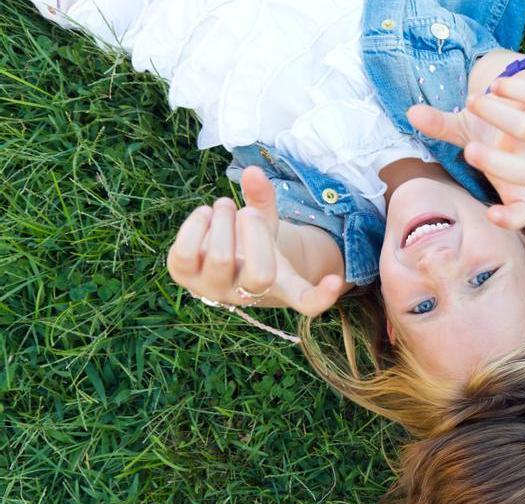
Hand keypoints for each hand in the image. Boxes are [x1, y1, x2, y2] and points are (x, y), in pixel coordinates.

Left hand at [166, 167, 344, 316]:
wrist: (218, 263)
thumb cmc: (252, 244)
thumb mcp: (267, 223)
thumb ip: (264, 200)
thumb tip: (253, 172)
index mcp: (279, 287)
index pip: (306, 303)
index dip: (321, 295)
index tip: (334, 282)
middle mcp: (246, 297)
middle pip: (259, 273)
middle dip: (254, 231)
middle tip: (248, 212)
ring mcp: (212, 290)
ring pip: (222, 258)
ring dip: (224, 220)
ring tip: (225, 206)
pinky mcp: (183, 277)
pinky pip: (185, 252)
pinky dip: (196, 224)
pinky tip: (206, 215)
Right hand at [408, 68, 524, 228]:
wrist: (524, 91)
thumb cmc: (493, 124)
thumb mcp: (464, 130)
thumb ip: (439, 127)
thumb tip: (412, 113)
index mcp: (511, 174)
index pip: (523, 207)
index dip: (513, 218)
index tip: (490, 215)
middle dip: (495, 163)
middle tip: (468, 150)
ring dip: (495, 114)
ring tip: (472, 101)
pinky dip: (514, 90)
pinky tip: (496, 84)